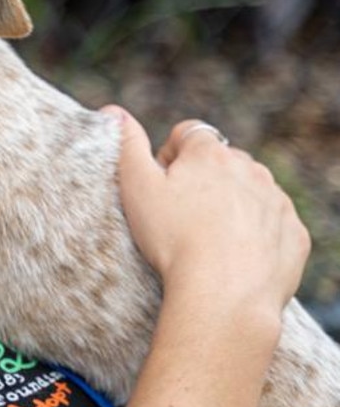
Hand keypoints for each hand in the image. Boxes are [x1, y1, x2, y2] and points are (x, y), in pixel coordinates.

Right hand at [104, 106, 310, 315]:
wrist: (223, 295)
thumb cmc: (173, 239)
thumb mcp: (137, 187)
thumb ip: (126, 144)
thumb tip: (113, 111)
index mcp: (210, 153)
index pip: (187, 134)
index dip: (169, 157)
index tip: (162, 186)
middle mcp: (250, 169)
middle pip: (221, 162)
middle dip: (203, 180)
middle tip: (181, 216)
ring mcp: (276, 201)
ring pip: (250, 191)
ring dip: (232, 204)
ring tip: (208, 238)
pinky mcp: (294, 234)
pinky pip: (273, 224)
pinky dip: (257, 233)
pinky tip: (234, 255)